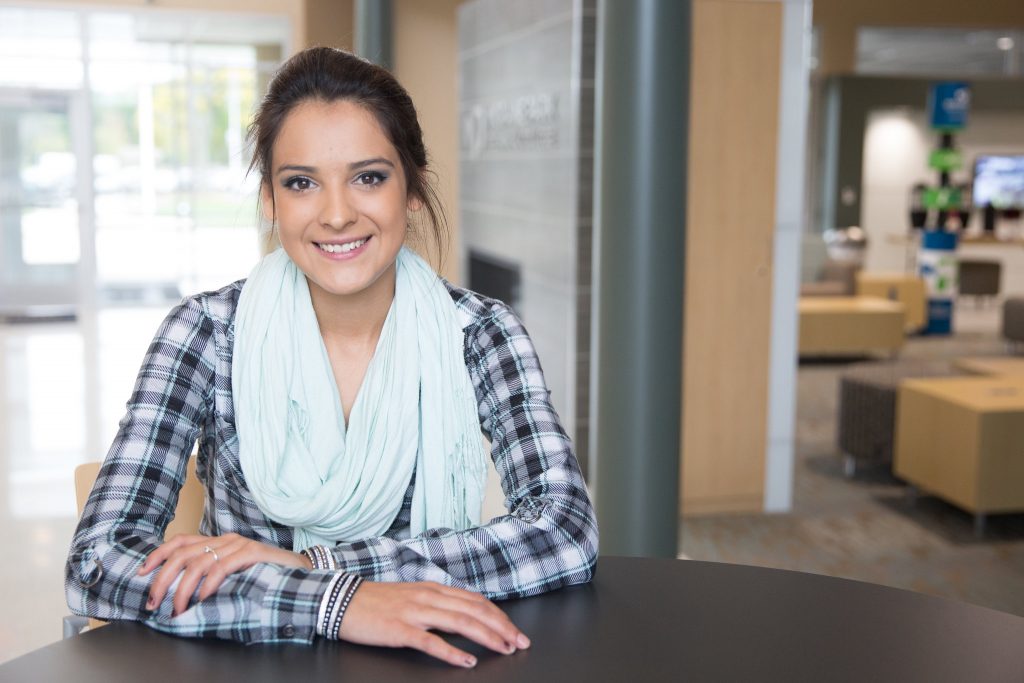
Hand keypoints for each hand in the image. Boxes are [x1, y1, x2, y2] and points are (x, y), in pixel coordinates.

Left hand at [138, 533, 311, 616]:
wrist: (301, 570)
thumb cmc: (266, 574)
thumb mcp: (234, 572)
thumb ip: (213, 574)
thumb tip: (182, 591)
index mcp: (218, 541)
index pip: (180, 541)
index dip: (158, 554)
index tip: (142, 571)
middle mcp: (226, 539)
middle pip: (183, 554)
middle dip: (162, 579)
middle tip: (155, 602)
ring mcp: (239, 545)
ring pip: (198, 563)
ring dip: (183, 590)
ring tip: (179, 608)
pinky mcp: (252, 553)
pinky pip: (222, 567)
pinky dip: (208, 585)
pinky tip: (202, 599)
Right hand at [338, 581, 529, 667]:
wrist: (342, 600)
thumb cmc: (377, 601)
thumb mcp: (412, 595)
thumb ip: (437, 603)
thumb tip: (463, 613)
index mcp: (433, 589)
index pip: (475, 600)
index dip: (498, 616)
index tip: (514, 630)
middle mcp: (428, 597)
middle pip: (474, 611)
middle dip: (501, 627)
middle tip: (519, 642)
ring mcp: (414, 613)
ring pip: (459, 622)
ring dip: (486, 636)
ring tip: (503, 649)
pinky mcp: (400, 629)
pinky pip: (430, 642)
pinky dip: (452, 652)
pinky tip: (466, 661)